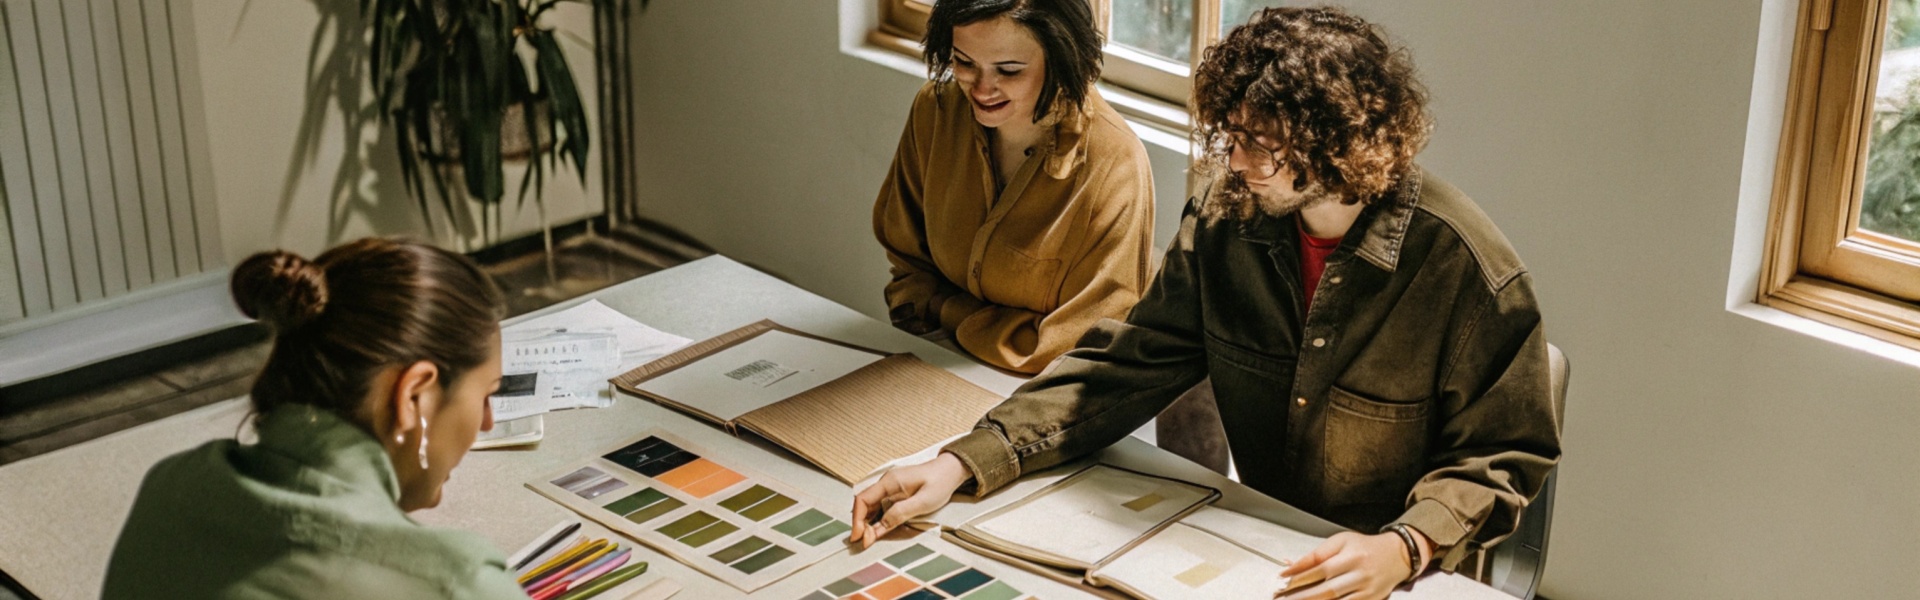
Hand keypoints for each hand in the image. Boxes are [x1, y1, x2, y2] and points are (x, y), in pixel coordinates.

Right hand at [847, 452, 970, 547]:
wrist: (950, 471)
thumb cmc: (940, 482)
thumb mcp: (923, 501)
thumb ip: (901, 513)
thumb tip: (882, 525)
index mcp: (890, 481)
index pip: (863, 499)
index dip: (857, 519)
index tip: (858, 536)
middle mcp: (886, 483)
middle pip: (864, 504)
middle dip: (861, 524)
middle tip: (865, 541)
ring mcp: (889, 488)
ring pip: (871, 507)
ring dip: (868, 523)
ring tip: (870, 538)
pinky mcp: (895, 494)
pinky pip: (880, 507)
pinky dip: (877, 519)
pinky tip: (879, 530)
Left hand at [1275, 531, 1422, 599]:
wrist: (1397, 556)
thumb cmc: (1364, 547)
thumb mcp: (1341, 542)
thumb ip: (1317, 554)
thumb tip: (1291, 565)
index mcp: (1351, 555)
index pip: (1320, 567)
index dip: (1299, 575)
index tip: (1282, 579)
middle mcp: (1360, 573)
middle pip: (1327, 589)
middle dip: (1302, 596)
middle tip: (1283, 598)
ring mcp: (1367, 590)